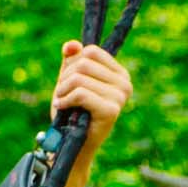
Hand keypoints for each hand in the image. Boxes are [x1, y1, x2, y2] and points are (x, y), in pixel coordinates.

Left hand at [50, 39, 131, 153]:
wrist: (70, 141)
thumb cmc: (71, 111)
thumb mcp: (69, 81)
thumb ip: (71, 61)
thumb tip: (71, 45)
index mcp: (119, 73)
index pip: (90, 51)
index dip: (72, 64)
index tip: (68, 80)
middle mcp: (125, 83)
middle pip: (83, 63)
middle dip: (64, 78)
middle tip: (63, 94)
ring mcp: (120, 96)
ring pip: (79, 78)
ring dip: (62, 91)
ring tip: (63, 102)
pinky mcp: (112, 110)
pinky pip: (80, 93)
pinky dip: (65, 100)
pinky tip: (63, 107)